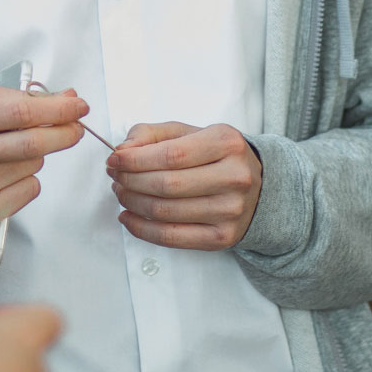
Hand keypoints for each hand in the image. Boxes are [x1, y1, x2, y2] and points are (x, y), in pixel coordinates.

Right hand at [0, 86, 89, 232]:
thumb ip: (18, 98)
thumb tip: (65, 97)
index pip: (21, 112)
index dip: (57, 109)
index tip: (77, 105)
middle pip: (33, 144)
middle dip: (64, 133)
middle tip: (76, 127)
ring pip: (33, 166)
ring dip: (37, 156)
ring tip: (12, 153)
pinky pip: (29, 190)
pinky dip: (27, 179)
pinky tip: (4, 176)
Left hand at [106, 122, 262, 250]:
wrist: (257, 187)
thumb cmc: (216, 156)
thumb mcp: (190, 133)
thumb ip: (153, 134)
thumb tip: (122, 150)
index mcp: (226, 142)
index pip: (170, 155)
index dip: (135, 160)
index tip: (114, 159)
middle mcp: (234, 177)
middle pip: (166, 185)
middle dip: (130, 180)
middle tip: (115, 176)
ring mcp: (230, 211)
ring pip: (165, 212)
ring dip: (132, 203)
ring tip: (121, 192)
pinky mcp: (222, 238)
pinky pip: (171, 238)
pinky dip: (141, 229)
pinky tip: (128, 217)